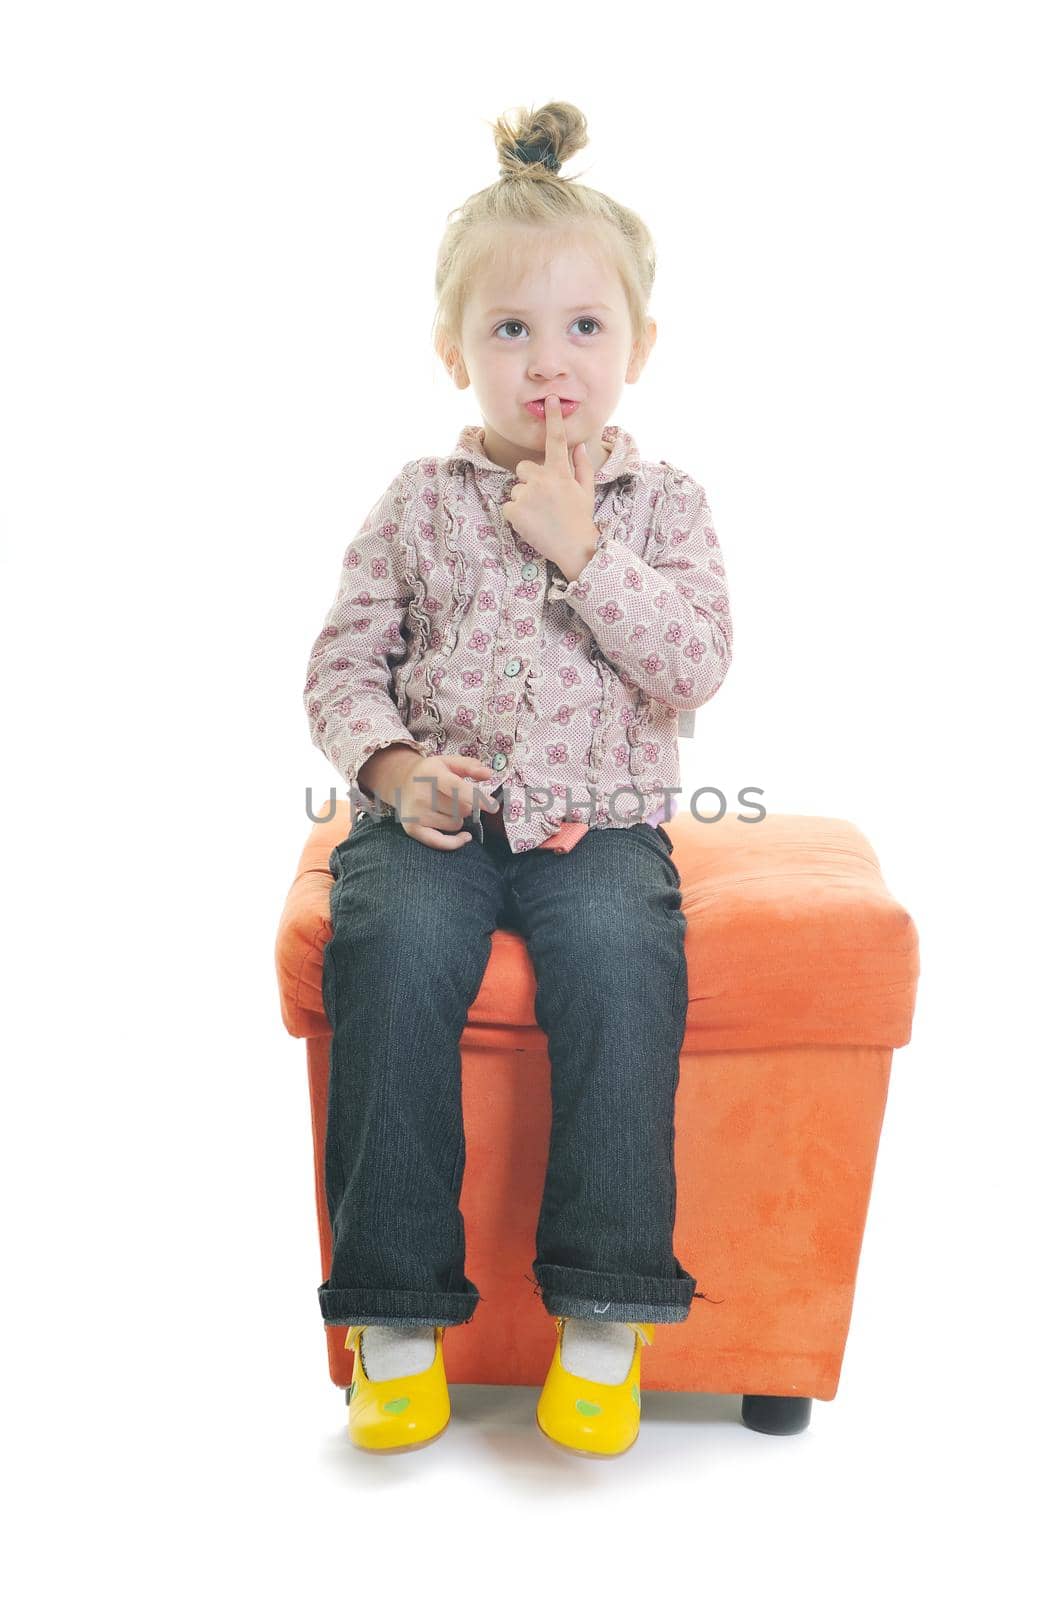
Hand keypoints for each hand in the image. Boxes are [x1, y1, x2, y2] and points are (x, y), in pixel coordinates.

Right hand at [393, 754, 499, 849]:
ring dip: (457, 818)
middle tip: (457, 798)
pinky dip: (456, 841)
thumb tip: (488, 774)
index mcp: (431, 774)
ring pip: (455, 824)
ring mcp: (416, 814)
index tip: (493, 806)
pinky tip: (465, 836)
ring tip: (446, 807)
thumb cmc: (430, 773)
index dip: (477, 798)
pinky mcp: (413, 829)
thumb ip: (469, 766)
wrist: (401, 782)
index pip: (457, 789)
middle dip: (467, 805)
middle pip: (462, 809)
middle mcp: (421, 795)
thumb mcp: (448, 762)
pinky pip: (441, 842)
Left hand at [500, 393, 598, 578]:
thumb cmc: (580, 520)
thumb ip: (582, 467)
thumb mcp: (586, 491)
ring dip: (524, 501)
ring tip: (540, 516)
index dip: (553, 418)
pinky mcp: (514, 510)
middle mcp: (542, 479)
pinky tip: (531, 524)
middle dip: (529, 480)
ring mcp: (526, 494)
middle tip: (543, 500)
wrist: (574, 548)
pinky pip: (508, 506)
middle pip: (523, 468)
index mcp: (560, 472)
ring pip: (516, 490)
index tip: (550, 399)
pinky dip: (516, 516)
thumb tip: (578, 447)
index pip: (556, 439)